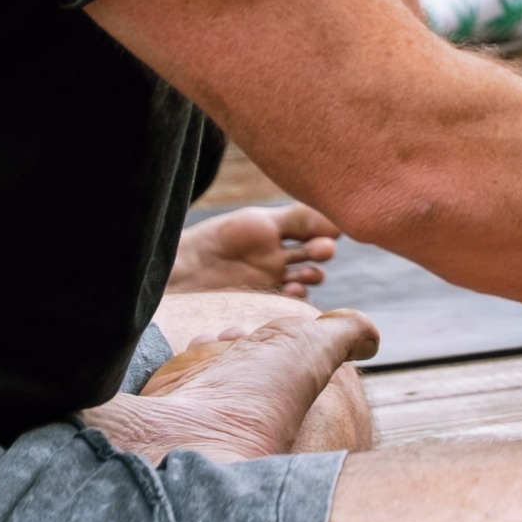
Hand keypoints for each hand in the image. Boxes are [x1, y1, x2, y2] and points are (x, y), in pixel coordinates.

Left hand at [168, 202, 341, 297]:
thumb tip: (339, 221)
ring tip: (302, 275)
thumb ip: (298, 219)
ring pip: (305, 278)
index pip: (313, 228)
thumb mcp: (260, 222)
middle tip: (322, 251)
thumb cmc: (218, 240)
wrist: (182, 273)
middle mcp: (278, 255)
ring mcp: (271, 279)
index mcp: (278, 230)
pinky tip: (291, 290)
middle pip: (314, 254)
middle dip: (321, 252)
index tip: (330, 232)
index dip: (325, 230)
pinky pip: (289, 300)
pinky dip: (296, 296)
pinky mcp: (263, 301)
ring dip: (311, 276)